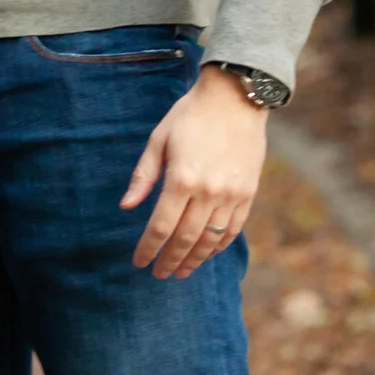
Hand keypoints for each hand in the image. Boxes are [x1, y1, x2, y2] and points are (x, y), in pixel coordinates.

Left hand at [121, 66, 269, 280]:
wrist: (235, 100)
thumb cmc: (189, 117)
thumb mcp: (158, 140)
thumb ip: (143, 176)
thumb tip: (126, 207)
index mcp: (182, 178)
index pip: (161, 226)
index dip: (149, 248)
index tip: (139, 262)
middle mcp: (209, 192)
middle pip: (185, 238)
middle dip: (170, 260)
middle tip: (159, 274)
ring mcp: (232, 195)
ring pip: (210, 239)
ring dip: (194, 259)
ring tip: (181, 272)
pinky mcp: (248, 194)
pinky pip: (233, 229)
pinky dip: (218, 246)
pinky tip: (206, 254)